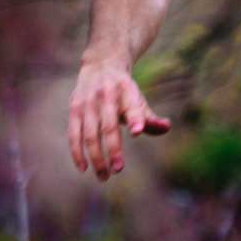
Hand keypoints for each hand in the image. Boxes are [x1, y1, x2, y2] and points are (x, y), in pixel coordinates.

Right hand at [67, 58, 171, 179]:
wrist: (100, 64)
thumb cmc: (124, 90)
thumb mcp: (138, 99)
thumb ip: (150, 118)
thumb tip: (166, 128)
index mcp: (127, 90)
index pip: (132, 106)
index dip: (135, 118)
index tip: (138, 132)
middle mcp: (106, 95)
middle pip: (109, 126)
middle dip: (113, 149)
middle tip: (118, 169)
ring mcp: (88, 102)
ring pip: (90, 134)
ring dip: (96, 157)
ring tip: (104, 176)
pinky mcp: (74, 108)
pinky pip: (74, 134)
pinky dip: (77, 152)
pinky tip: (84, 168)